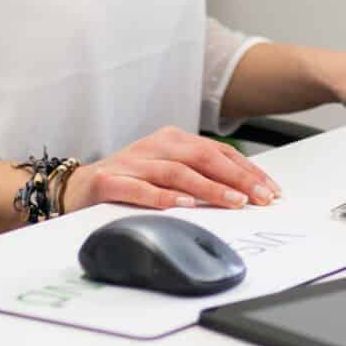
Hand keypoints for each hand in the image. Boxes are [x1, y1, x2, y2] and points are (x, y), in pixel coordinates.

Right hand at [65, 126, 279, 212]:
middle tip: (260, 198)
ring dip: (209, 188)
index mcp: (173, 140)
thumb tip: (244, 193)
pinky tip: (183, 205)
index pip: (218, 152)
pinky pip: (140, 188)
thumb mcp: (167, 173)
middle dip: (237, 178)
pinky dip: (163, 197)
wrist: (74, 188)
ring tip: (233, 202)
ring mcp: (132, 162)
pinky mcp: (109, 180)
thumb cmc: (128, 182)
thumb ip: (199, 177)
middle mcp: (155, 146)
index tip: (270, 190)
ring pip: (177, 172)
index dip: (247, 170)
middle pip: (203, 158)